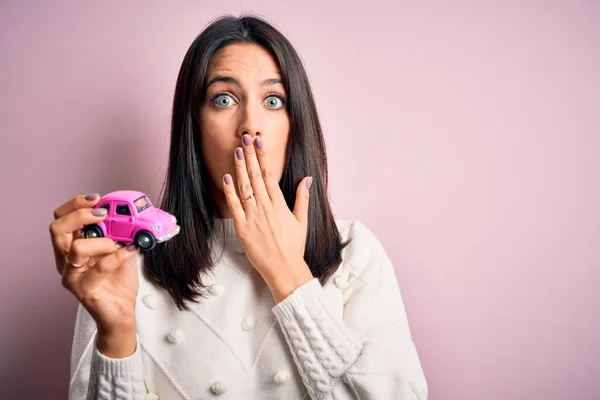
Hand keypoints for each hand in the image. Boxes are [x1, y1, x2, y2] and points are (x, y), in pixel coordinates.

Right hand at [49, 194, 138, 356]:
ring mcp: (72, 276)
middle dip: (81, 214)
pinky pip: (99, 267)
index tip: (98, 199)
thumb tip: (130, 212)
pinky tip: (131, 251)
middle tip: (104, 213)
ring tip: (120, 243)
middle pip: (57, 228)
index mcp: (70, 247)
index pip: (61, 218)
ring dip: (103, 240)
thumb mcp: (120, 248)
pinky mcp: (84, 290)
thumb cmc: (118, 280)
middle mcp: (65, 260)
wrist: (122, 311)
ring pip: (75, 248)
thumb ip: (119, 231)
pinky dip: (118, 256)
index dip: (76, 204)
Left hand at [223, 134, 313, 301]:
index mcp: (280, 204)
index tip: (258, 144)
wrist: (285, 269)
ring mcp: (253, 217)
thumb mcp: (302, 221)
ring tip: (236, 151)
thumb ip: (302, 198)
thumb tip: (307, 179)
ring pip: (244, 188)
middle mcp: (266, 208)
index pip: (269, 175)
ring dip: (239, 169)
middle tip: (244, 139)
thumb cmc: (293, 247)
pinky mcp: (243, 228)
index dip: (262, 158)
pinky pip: (234, 207)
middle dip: (249, 156)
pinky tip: (227, 178)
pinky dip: (230, 192)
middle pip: (255, 176)